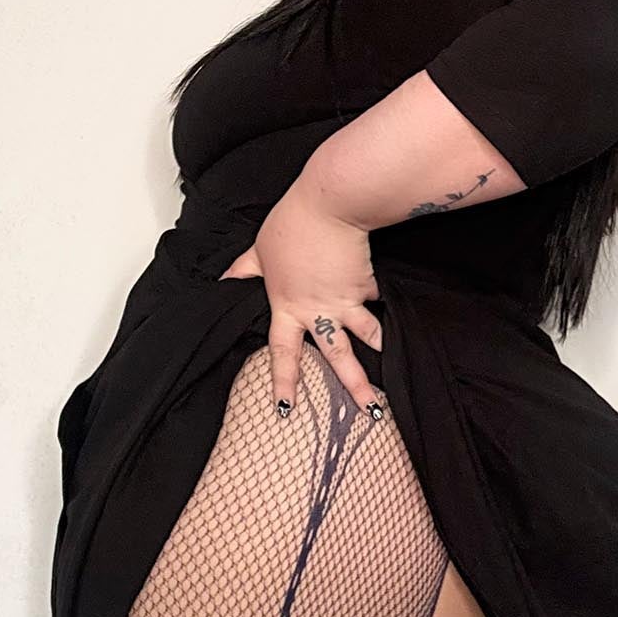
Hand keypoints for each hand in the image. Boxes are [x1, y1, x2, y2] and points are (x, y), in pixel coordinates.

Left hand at [217, 182, 384, 417]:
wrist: (331, 207)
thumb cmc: (293, 224)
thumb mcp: (260, 249)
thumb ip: (245, 270)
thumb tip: (225, 281)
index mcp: (287, 306)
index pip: (284, 352)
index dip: (285, 381)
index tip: (287, 407)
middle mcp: (318, 311)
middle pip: (337, 356)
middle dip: (354, 385)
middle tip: (368, 410)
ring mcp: (346, 300)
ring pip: (366, 335)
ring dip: (379, 351)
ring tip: (391, 367)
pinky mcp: (366, 284)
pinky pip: (375, 297)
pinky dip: (382, 303)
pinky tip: (392, 310)